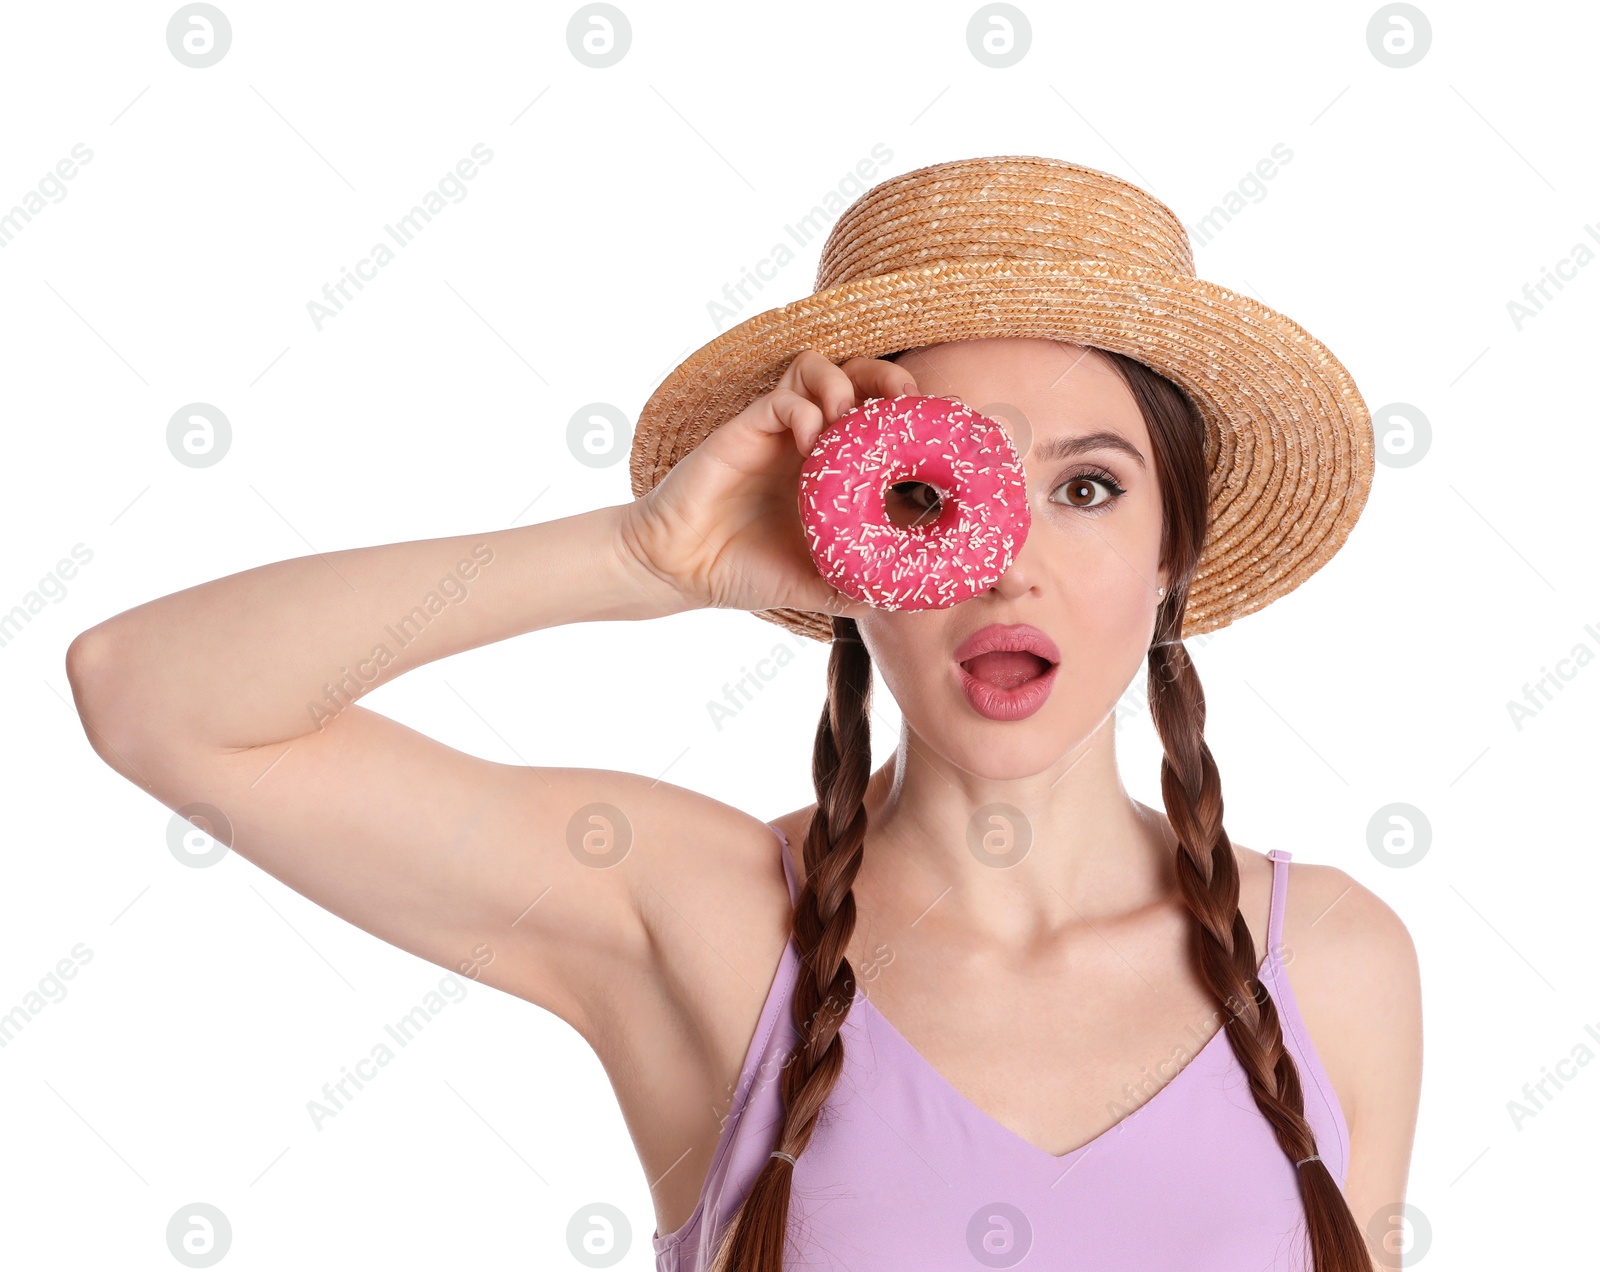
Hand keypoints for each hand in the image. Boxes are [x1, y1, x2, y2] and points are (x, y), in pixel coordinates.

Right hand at [617, 349, 918, 620]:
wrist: (680, 570)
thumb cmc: (744, 572)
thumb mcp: (816, 585)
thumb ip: (857, 587)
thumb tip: (906, 599)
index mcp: (831, 469)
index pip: (879, 422)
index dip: (911, 418)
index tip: (939, 433)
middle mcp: (808, 441)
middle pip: (857, 378)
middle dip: (889, 380)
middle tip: (908, 404)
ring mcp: (777, 432)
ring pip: (817, 368)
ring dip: (845, 382)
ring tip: (855, 416)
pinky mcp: (745, 428)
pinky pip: (782, 398)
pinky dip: (805, 409)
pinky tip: (813, 441)